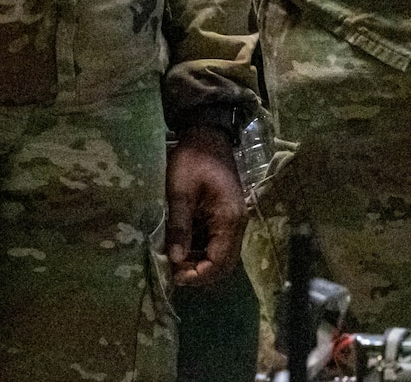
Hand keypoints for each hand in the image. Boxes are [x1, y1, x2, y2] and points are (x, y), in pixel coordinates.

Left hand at [166, 126, 245, 287]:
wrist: (207, 135)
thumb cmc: (192, 160)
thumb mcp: (180, 192)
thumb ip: (180, 226)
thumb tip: (176, 259)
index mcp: (229, 219)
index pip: (219, 261)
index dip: (198, 274)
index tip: (174, 275)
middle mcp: (237, 224)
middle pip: (224, 264)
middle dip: (200, 273)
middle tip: (174, 272)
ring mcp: (233, 220)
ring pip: (222, 255)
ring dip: (201, 263)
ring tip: (175, 262)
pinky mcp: (226, 216)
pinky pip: (218, 243)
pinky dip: (202, 251)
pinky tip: (183, 248)